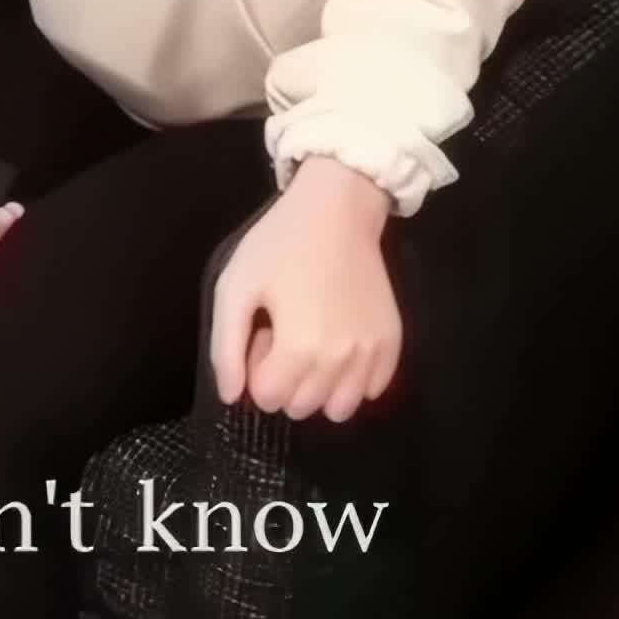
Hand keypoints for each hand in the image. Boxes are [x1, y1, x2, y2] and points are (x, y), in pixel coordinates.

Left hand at [209, 161, 400, 420]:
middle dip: (286, 378)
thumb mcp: (235, 288)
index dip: (257, 368)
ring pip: (339, 408)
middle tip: (285, 331)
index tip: (263, 333)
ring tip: (313, 341)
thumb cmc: (279, 245)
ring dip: (320, 387)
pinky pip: (373, 391)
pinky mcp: (393, 343)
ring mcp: (371, 354)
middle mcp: (340, 361)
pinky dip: (354, 380)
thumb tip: (231, 396)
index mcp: (299, 350)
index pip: (267, 399)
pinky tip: (341, 346)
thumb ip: (226, 349)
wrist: (339, 209)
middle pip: (301, 407)